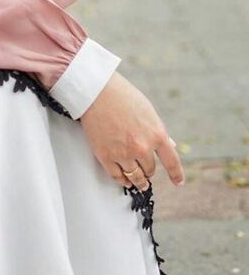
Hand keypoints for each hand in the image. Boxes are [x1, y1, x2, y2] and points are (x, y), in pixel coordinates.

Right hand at [79, 70, 184, 190]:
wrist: (96, 91)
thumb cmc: (121, 95)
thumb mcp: (147, 110)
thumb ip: (157, 130)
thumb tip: (169, 145)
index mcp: (156, 134)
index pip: (172, 162)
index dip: (176, 175)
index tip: (178, 182)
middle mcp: (142, 148)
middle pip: (150, 170)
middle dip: (148, 171)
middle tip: (146, 171)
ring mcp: (123, 154)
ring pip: (135, 177)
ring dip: (138, 181)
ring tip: (139, 183)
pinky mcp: (106, 156)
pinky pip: (117, 176)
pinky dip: (122, 180)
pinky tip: (124, 180)